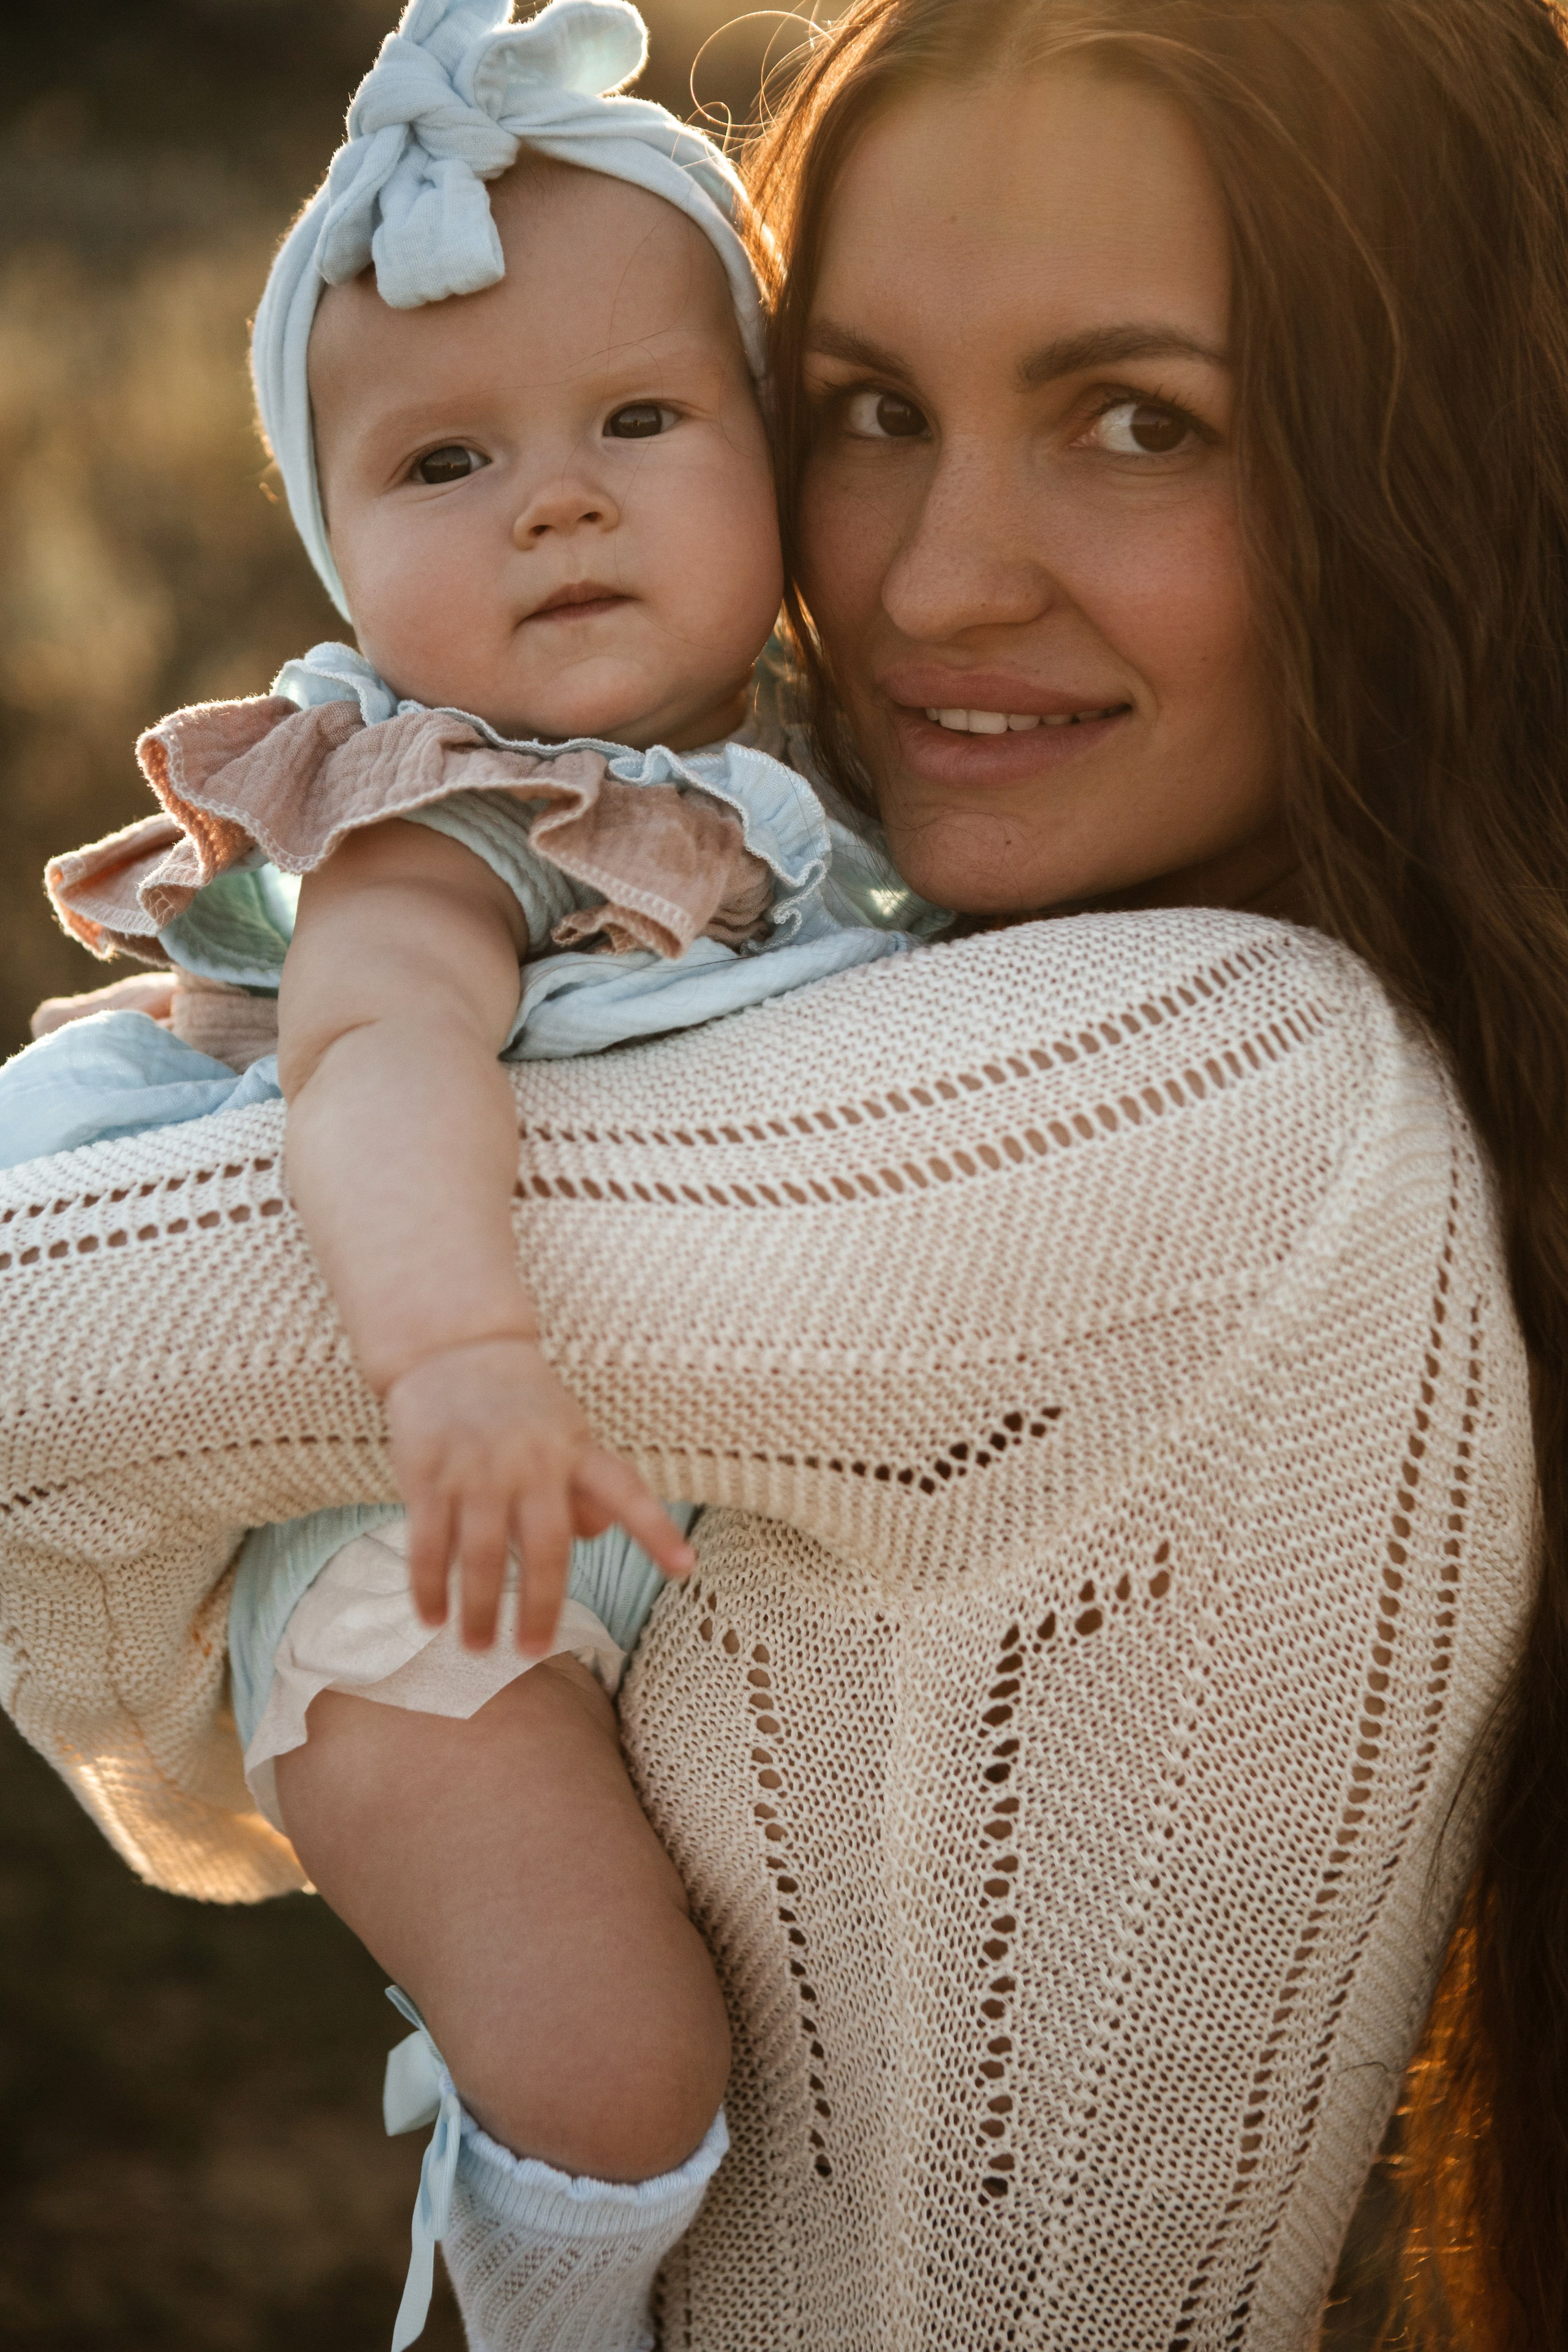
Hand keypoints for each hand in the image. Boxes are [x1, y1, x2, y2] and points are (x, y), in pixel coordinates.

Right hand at [384, 1337, 694, 1653]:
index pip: (625, 1492)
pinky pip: (430, 1543)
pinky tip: (432, 1616)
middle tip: (532, 1651)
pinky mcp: (429, 1474)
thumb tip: (593, 1534)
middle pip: (546, 1548)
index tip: (686, 1567)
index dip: (655, 1531)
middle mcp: (530, 1462)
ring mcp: (477, 1469)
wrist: (451, 1349)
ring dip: (480, 1609)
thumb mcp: (566, 1432)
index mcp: (574, 1450)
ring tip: (478, 1647)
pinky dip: (430, 1586)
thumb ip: (584, 1485)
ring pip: (483, 1555)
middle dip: (541, 1607)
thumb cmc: (519, 1404)